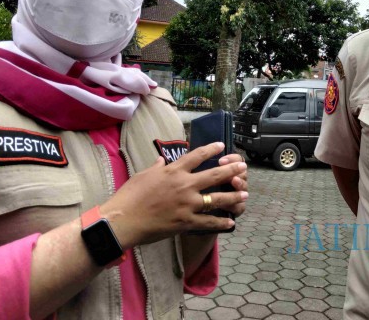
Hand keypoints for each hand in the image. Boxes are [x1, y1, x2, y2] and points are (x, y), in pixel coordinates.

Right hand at [99, 142, 247, 247]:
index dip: (211, 149)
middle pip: (214, 175)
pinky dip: (221, 222)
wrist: (123, 220)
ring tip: (245, 194)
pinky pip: (208, 222)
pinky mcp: (186, 222)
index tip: (222, 145)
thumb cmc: (130, 196)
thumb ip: (156, 167)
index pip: (197, 155)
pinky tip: (231, 222)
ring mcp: (187, 204)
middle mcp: (184, 185)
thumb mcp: (142, 175)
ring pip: (217, 198)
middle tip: (243, 167)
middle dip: (231, 170)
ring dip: (233, 196)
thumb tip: (160, 160)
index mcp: (173, 171)